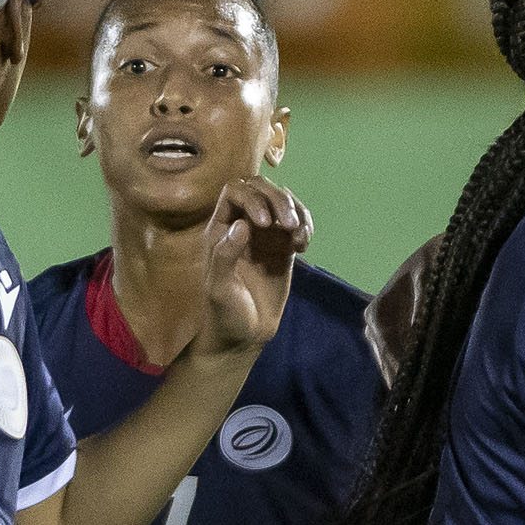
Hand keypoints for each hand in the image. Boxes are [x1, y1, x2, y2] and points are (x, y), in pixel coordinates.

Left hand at [195, 176, 311, 361]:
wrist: (244, 335)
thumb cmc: (224, 312)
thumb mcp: (219, 287)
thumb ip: (225, 255)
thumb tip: (242, 225)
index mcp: (221, 228)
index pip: (236, 191)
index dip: (252, 198)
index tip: (265, 224)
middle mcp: (243, 225)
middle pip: (262, 189)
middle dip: (279, 200)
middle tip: (290, 225)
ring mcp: (265, 235)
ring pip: (283, 202)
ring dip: (296, 211)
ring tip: (300, 238)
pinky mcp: (283, 248)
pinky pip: (297, 223)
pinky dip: (305, 226)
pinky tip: (303, 245)